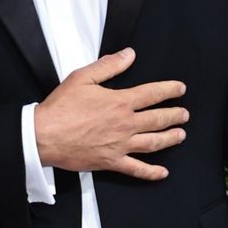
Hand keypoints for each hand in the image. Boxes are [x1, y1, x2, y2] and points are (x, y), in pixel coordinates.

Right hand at [33, 47, 186, 179]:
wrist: (44, 136)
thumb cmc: (60, 108)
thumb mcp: (83, 78)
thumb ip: (109, 65)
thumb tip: (129, 55)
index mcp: (120, 102)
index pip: (153, 94)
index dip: (170, 90)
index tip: (180, 89)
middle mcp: (125, 124)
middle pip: (159, 119)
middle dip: (175, 115)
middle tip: (184, 114)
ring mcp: (120, 145)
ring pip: (154, 143)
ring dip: (171, 138)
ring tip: (181, 135)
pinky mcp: (111, 162)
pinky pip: (136, 169)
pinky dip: (151, 172)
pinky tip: (162, 172)